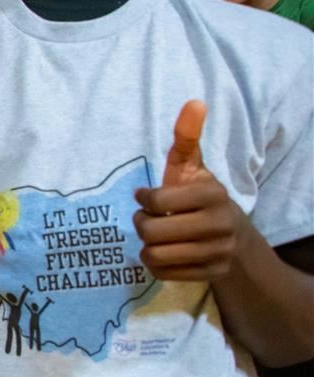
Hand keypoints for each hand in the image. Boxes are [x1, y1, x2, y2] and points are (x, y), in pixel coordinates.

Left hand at [133, 101, 243, 283]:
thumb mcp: (192, 166)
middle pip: (151, 232)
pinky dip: (155, 265)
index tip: (146, 197)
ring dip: (146, 246)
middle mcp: (219, 224)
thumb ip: (187, 137)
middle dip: (142, 224)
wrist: (233, 236)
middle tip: (148, 219)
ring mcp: (217, 253)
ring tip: (156, 236)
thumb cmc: (198, 196)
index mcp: (213, 194)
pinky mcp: (211, 274)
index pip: (156, 201)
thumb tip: (194, 102)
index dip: (144, 199)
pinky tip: (164, 253)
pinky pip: (162, 274)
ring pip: (154, 256)